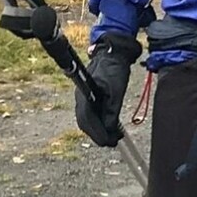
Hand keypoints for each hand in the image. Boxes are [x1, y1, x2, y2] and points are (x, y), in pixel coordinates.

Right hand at [75, 32, 141, 146]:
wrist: (112, 53)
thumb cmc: (114, 68)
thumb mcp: (117, 90)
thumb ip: (112, 110)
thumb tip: (111, 129)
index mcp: (85, 95)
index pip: (88, 120)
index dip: (98, 134)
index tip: (108, 143)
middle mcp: (80, 98)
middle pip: (85, 122)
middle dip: (98, 134)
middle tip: (111, 143)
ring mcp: (82, 97)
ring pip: (87, 119)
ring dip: (98, 129)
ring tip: (111, 137)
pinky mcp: (88, 96)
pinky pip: (90, 113)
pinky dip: (98, 121)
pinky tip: (107, 126)